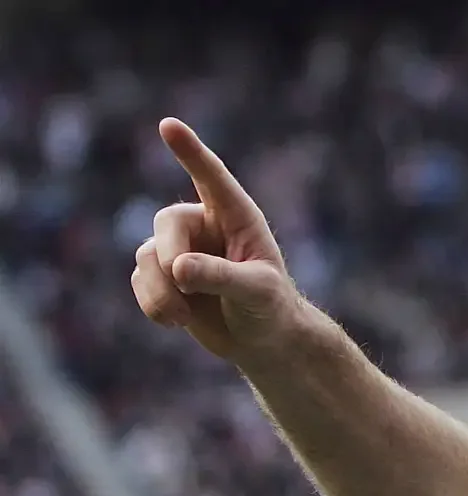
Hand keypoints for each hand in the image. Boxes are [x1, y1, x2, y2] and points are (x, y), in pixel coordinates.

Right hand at [131, 118, 300, 361]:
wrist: (263, 342)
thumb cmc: (272, 309)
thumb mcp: (257, 291)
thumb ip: (220, 276)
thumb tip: (176, 267)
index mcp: (237, 216)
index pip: (211, 177)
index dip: (190, 151)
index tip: (169, 125)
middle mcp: (205, 225)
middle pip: (167, 222)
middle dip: (170, 255)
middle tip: (183, 282)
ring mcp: (179, 250)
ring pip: (146, 257)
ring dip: (161, 291)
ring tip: (183, 317)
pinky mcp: (162, 276)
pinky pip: (139, 280)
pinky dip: (154, 304)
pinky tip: (178, 321)